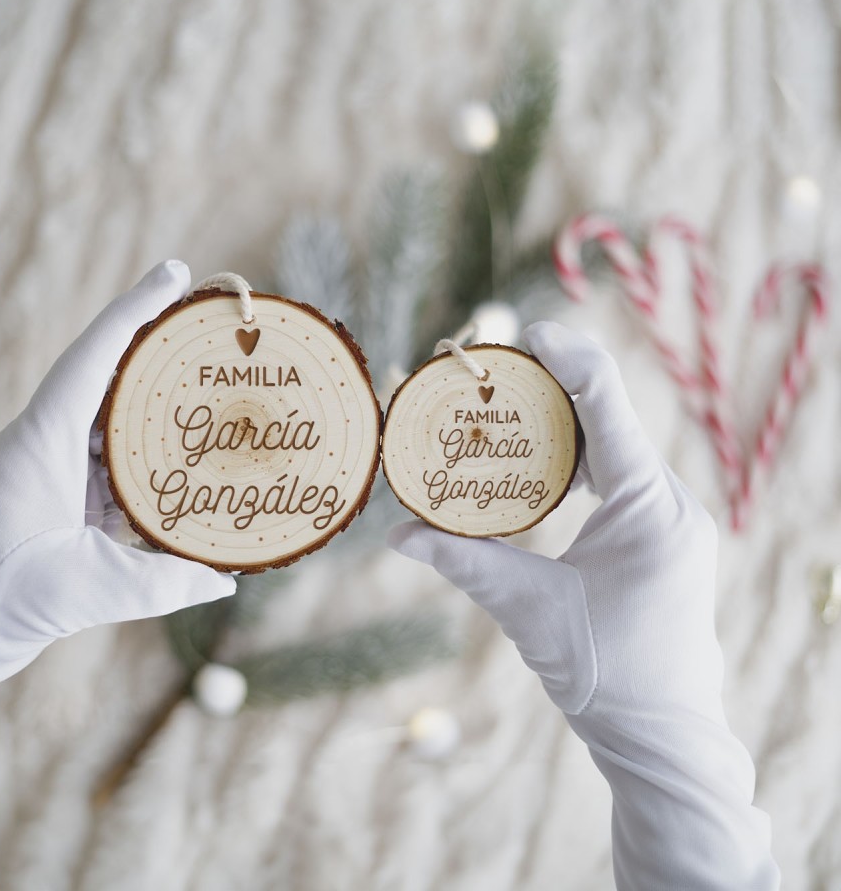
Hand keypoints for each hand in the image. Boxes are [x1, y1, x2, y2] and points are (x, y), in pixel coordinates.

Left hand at [0, 262, 234, 890]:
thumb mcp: (80, 590)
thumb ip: (159, 584)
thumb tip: (223, 579)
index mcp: (39, 442)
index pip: (94, 357)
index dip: (136, 310)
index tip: (176, 272)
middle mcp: (42, 448)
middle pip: (112, 384)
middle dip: (162, 361)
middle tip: (214, 341)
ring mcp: (47, 479)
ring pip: (114, 433)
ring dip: (159, 422)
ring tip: (215, 411)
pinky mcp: (53, 511)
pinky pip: (111, 477)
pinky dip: (148, 475)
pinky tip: (184, 486)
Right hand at [389, 321, 778, 889]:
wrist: (663, 736)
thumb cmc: (605, 675)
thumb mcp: (526, 610)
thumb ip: (463, 562)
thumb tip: (396, 534)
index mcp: (652, 507)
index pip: (610, 408)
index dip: (571, 360)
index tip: (529, 333)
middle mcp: (671, 502)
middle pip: (611, 420)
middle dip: (555, 390)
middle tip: (497, 372)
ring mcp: (672, 519)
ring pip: (616, 448)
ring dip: (565, 426)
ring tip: (509, 408)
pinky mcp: (662, 536)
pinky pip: (620, 478)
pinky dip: (578, 462)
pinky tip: (538, 464)